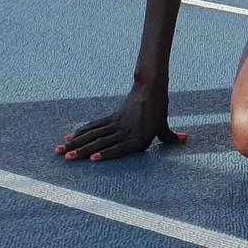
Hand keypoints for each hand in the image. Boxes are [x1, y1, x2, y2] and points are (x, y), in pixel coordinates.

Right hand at [59, 89, 187, 161]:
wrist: (150, 88)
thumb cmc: (158, 110)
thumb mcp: (164, 126)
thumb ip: (171, 136)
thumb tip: (185, 139)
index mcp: (138, 137)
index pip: (119, 148)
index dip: (105, 154)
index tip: (92, 159)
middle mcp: (125, 131)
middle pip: (100, 142)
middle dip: (82, 151)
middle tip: (67, 158)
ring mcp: (116, 124)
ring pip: (93, 135)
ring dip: (76, 144)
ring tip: (61, 150)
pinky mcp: (111, 117)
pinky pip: (94, 126)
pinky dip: (81, 132)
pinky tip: (70, 138)